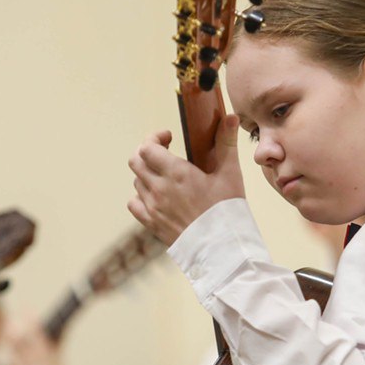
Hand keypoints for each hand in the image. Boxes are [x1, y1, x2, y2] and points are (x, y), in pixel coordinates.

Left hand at [127, 113, 244, 244]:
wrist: (221, 249)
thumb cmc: (227, 211)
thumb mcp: (230, 174)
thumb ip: (225, 143)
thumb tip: (229, 116)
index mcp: (176, 173)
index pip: (147, 147)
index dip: (154, 138)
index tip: (168, 137)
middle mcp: (158, 189)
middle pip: (136, 161)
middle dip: (148, 153)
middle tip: (164, 153)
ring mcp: (152, 207)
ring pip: (136, 181)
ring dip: (147, 174)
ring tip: (167, 177)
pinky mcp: (151, 223)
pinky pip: (134, 204)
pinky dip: (141, 196)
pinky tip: (157, 197)